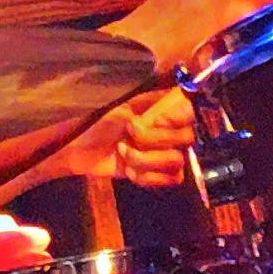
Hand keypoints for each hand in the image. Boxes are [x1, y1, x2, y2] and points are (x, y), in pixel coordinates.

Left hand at [56, 87, 195, 188]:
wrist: (81, 151)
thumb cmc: (98, 124)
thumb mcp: (121, 107)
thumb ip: (150, 103)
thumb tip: (177, 94)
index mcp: (163, 108)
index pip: (191, 111)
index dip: (175, 118)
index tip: (152, 119)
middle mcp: (171, 129)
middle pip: (186, 138)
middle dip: (151, 139)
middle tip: (129, 134)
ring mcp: (167, 152)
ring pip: (176, 161)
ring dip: (144, 160)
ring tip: (125, 153)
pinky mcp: (160, 174)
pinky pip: (171, 179)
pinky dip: (147, 177)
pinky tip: (130, 170)